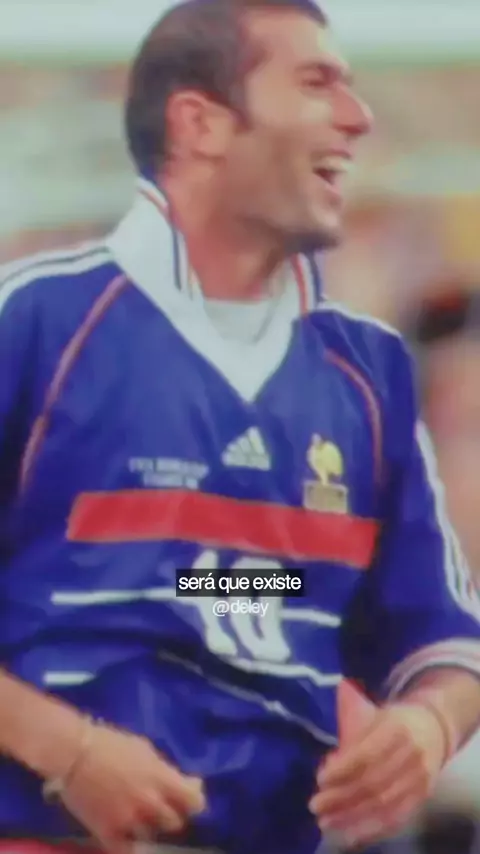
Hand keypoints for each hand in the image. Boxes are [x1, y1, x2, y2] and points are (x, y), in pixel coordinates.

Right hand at [60, 723, 204, 853]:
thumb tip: (179, 781)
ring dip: (148, 827)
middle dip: (170, 813)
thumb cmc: (110, 743)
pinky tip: (124, 835)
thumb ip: (162, 769)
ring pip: (150, 836)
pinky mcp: (107, 833)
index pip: (195, 802)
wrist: (73, 753)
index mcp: (161, 778)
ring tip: (138, 816)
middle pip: (175, 823)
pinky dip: (127, 844)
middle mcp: (150, 803)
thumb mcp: (144, 749)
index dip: (194, 799)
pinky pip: (125, 850)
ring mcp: (129, 821)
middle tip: (161, 805)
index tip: (188, 794)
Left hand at [309, 702, 447, 848]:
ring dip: (352, 818)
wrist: (436, 729)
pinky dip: (372, 830)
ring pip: (384, 805)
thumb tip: (328, 766)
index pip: (366, 755)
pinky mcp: (423, 797)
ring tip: (326, 823)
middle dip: (341, 798)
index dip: (342, 770)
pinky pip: (397, 819)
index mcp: (397, 729)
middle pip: (373, 783)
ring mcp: (420, 779)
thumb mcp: (375, 714)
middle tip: (315, 806)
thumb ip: (352, 735)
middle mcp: (411, 756)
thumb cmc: (395, 720)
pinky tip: (350, 835)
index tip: (320, 779)